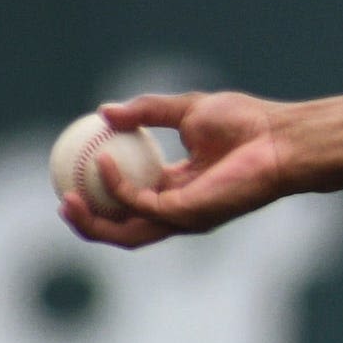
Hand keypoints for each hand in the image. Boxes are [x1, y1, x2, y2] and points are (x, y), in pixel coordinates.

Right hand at [58, 92, 295, 248]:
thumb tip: (105, 111)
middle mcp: (179, 206)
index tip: (72, 174)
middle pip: (124, 229)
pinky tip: (103, 162)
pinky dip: (117, 188)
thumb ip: (147, 111)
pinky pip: (140, 205)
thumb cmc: (248, 122)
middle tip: (62, 198)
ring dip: (92, 222)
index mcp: (179, 185)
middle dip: (88, 223)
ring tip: (66, 199)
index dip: (100, 195)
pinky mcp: (189, 214)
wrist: (281, 136)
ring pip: (127, 233)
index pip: (132, 200)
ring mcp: (184, 215)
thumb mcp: (187, 109)